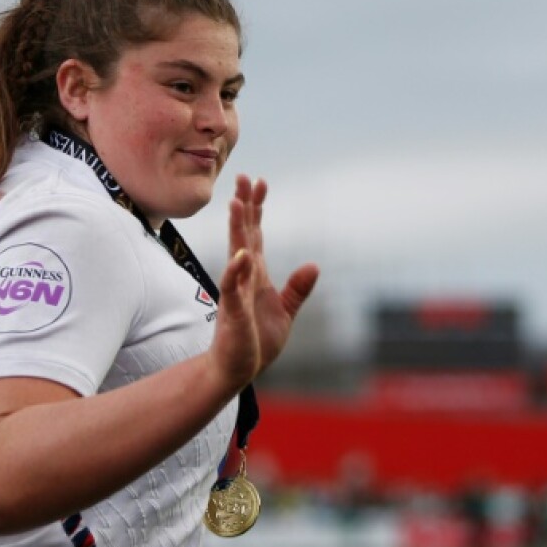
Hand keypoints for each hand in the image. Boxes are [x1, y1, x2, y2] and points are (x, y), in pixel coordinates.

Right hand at [209, 175, 319, 391]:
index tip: (259, 183)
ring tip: (237, 203)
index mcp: (256, 276)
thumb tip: (314, 265)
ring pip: (236, 254)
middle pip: (243, 235)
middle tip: (244, 177)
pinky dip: (236, 270)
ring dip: (236, 229)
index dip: (257, 209)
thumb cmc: (256, 341)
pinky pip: (232, 287)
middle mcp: (243, 278)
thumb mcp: (284, 312)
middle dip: (245, 207)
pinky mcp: (233, 312)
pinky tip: (242, 253)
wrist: (236, 369)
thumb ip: (297, 289)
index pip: (255, 235)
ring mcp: (236, 293)